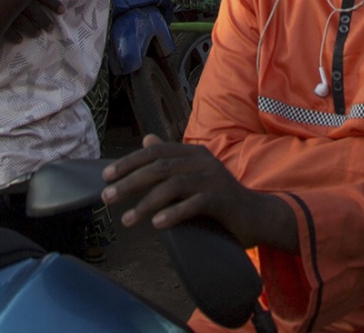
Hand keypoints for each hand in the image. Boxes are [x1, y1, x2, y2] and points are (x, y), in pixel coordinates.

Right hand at [4, 0, 61, 41]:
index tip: (62, 11)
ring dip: (31, 29)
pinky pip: (7, 30)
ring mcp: (6, 9)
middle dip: (44, 20)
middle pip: (35, 11)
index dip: (53, 3)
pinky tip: (19, 40)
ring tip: (37, 34)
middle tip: (50, 28)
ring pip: (22, 22)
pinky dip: (14, 36)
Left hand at [102, 137, 295, 248]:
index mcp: (193, 152)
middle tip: (108, 197)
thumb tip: (146, 140)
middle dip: (130, 182)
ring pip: (173, 186)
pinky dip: (174, 213)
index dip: (129, 162)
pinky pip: (194, 204)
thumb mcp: (194, 175)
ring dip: (146, 203)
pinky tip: (157, 224)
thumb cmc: (220, 197)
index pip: (155, 152)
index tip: (106, 176)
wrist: (257, 215)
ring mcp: (214, 179)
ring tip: (127, 220)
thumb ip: (172, 159)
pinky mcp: (223, 200)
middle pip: (160, 167)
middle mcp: (203, 161)